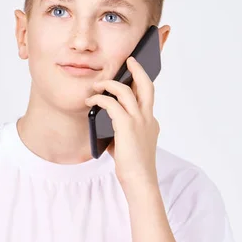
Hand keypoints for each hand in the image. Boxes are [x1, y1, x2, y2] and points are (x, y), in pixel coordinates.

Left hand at [85, 56, 159, 187]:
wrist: (140, 181)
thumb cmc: (133, 167)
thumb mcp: (128, 144)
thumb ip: (121, 130)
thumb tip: (106, 120)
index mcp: (151, 123)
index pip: (147, 98)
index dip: (138, 86)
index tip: (132, 77)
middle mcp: (148, 119)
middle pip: (147, 86)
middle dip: (138, 70)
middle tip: (130, 61)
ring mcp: (139, 121)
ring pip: (126, 91)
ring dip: (110, 84)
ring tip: (97, 85)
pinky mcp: (127, 126)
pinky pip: (111, 104)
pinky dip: (100, 99)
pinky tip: (91, 101)